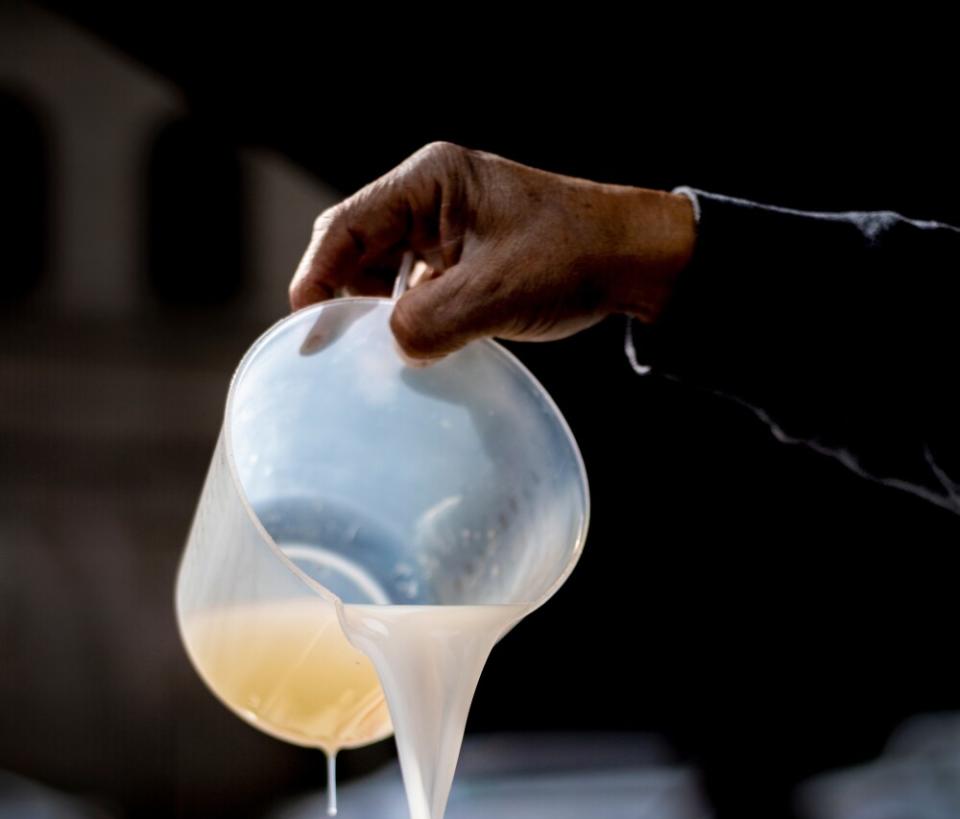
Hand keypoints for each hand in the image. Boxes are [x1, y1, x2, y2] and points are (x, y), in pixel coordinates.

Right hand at [289, 142, 695, 362]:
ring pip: (380, 272)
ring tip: (360, 358)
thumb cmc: (572, 258)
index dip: (315, 278)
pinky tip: (402, 351)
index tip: (304, 330)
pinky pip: (410, 289)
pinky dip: (400, 319)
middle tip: (325, 355)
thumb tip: (388, 349)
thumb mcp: (497, 294)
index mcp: (430, 179)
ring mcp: (444, 227)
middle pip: (355, 247)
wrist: (632, 260)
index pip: (347, 225)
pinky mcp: (460, 258)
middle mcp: (430, 196)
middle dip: (336, 298)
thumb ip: (433, 323)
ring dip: (368, 312)